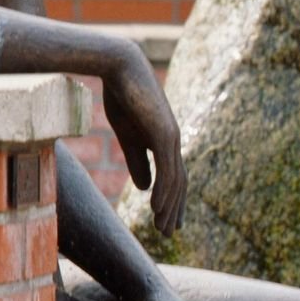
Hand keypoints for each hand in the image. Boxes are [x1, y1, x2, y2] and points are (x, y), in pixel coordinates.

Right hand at [103, 43, 185, 234]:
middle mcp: (173, 141)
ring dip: (169, 207)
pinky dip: (163, 190)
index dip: (172, 200)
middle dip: (174, 209)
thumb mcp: (128, 136)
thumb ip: (138, 161)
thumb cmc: (121, 96)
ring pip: (175, 180)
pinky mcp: (163, 132)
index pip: (175, 177)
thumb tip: (145, 188)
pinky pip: (166, 168)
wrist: (119, 67)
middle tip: (168, 233)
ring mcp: (171, 137)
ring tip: (163, 228)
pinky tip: (157, 208)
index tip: (167, 220)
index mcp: (165, 141)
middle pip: (179, 183)